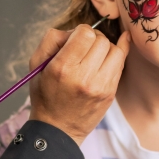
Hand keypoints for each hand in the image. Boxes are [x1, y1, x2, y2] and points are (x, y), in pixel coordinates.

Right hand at [28, 25, 129, 144]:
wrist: (58, 129)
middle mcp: (83, 77)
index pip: (85, 33)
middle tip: (84, 48)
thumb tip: (74, 30)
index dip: (80, 31)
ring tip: (94, 55)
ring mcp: (100, 86)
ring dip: (105, 47)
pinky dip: (118, 53)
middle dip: (93, 39)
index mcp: (62, 68)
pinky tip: (118, 46)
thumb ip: (52, 39)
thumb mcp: (36, 65)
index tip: (75, 39)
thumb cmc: (45, 94)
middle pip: (101, 40)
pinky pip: (121, 63)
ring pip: (115, 50)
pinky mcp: (111, 92)